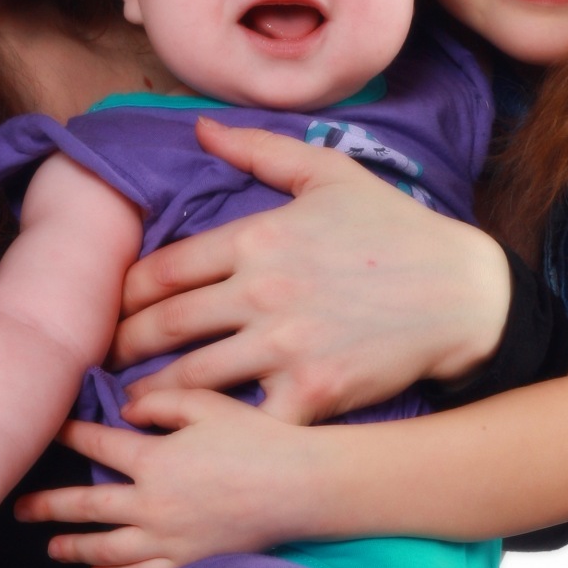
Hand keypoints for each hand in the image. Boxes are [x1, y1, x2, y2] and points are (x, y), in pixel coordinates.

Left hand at [14, 390, 319, 567]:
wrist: (300, 486)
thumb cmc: (257, 438)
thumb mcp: (207, 404)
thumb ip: (161, 401)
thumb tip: (126, 408)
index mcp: (153, 459)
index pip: (96, 446)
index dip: (68, 437)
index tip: (48, 433)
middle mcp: (151, 504)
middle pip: (86, 507)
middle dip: (48, 507)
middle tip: (20, 510)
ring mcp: (168, 540)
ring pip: (105, 550)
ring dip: (73, 548)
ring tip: (51, 548)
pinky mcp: (188, 564)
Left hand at [109, 119, 511, 422]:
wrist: (462, 295)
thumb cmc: (397, 231)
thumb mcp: (331, 174)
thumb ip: (260, 150)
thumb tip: (200, 128)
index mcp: (259, 236)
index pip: (164, 269)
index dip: (126, 294)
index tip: (115, 309)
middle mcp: (263, 291)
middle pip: (165, 325)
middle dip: (124, 346)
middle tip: (105, 360)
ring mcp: (285, 345)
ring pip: (192, 378)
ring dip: (151, 394)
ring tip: (130, 404)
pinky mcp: (312, 391)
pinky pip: (245, 418)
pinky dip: (210, 432)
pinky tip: (189, 439)